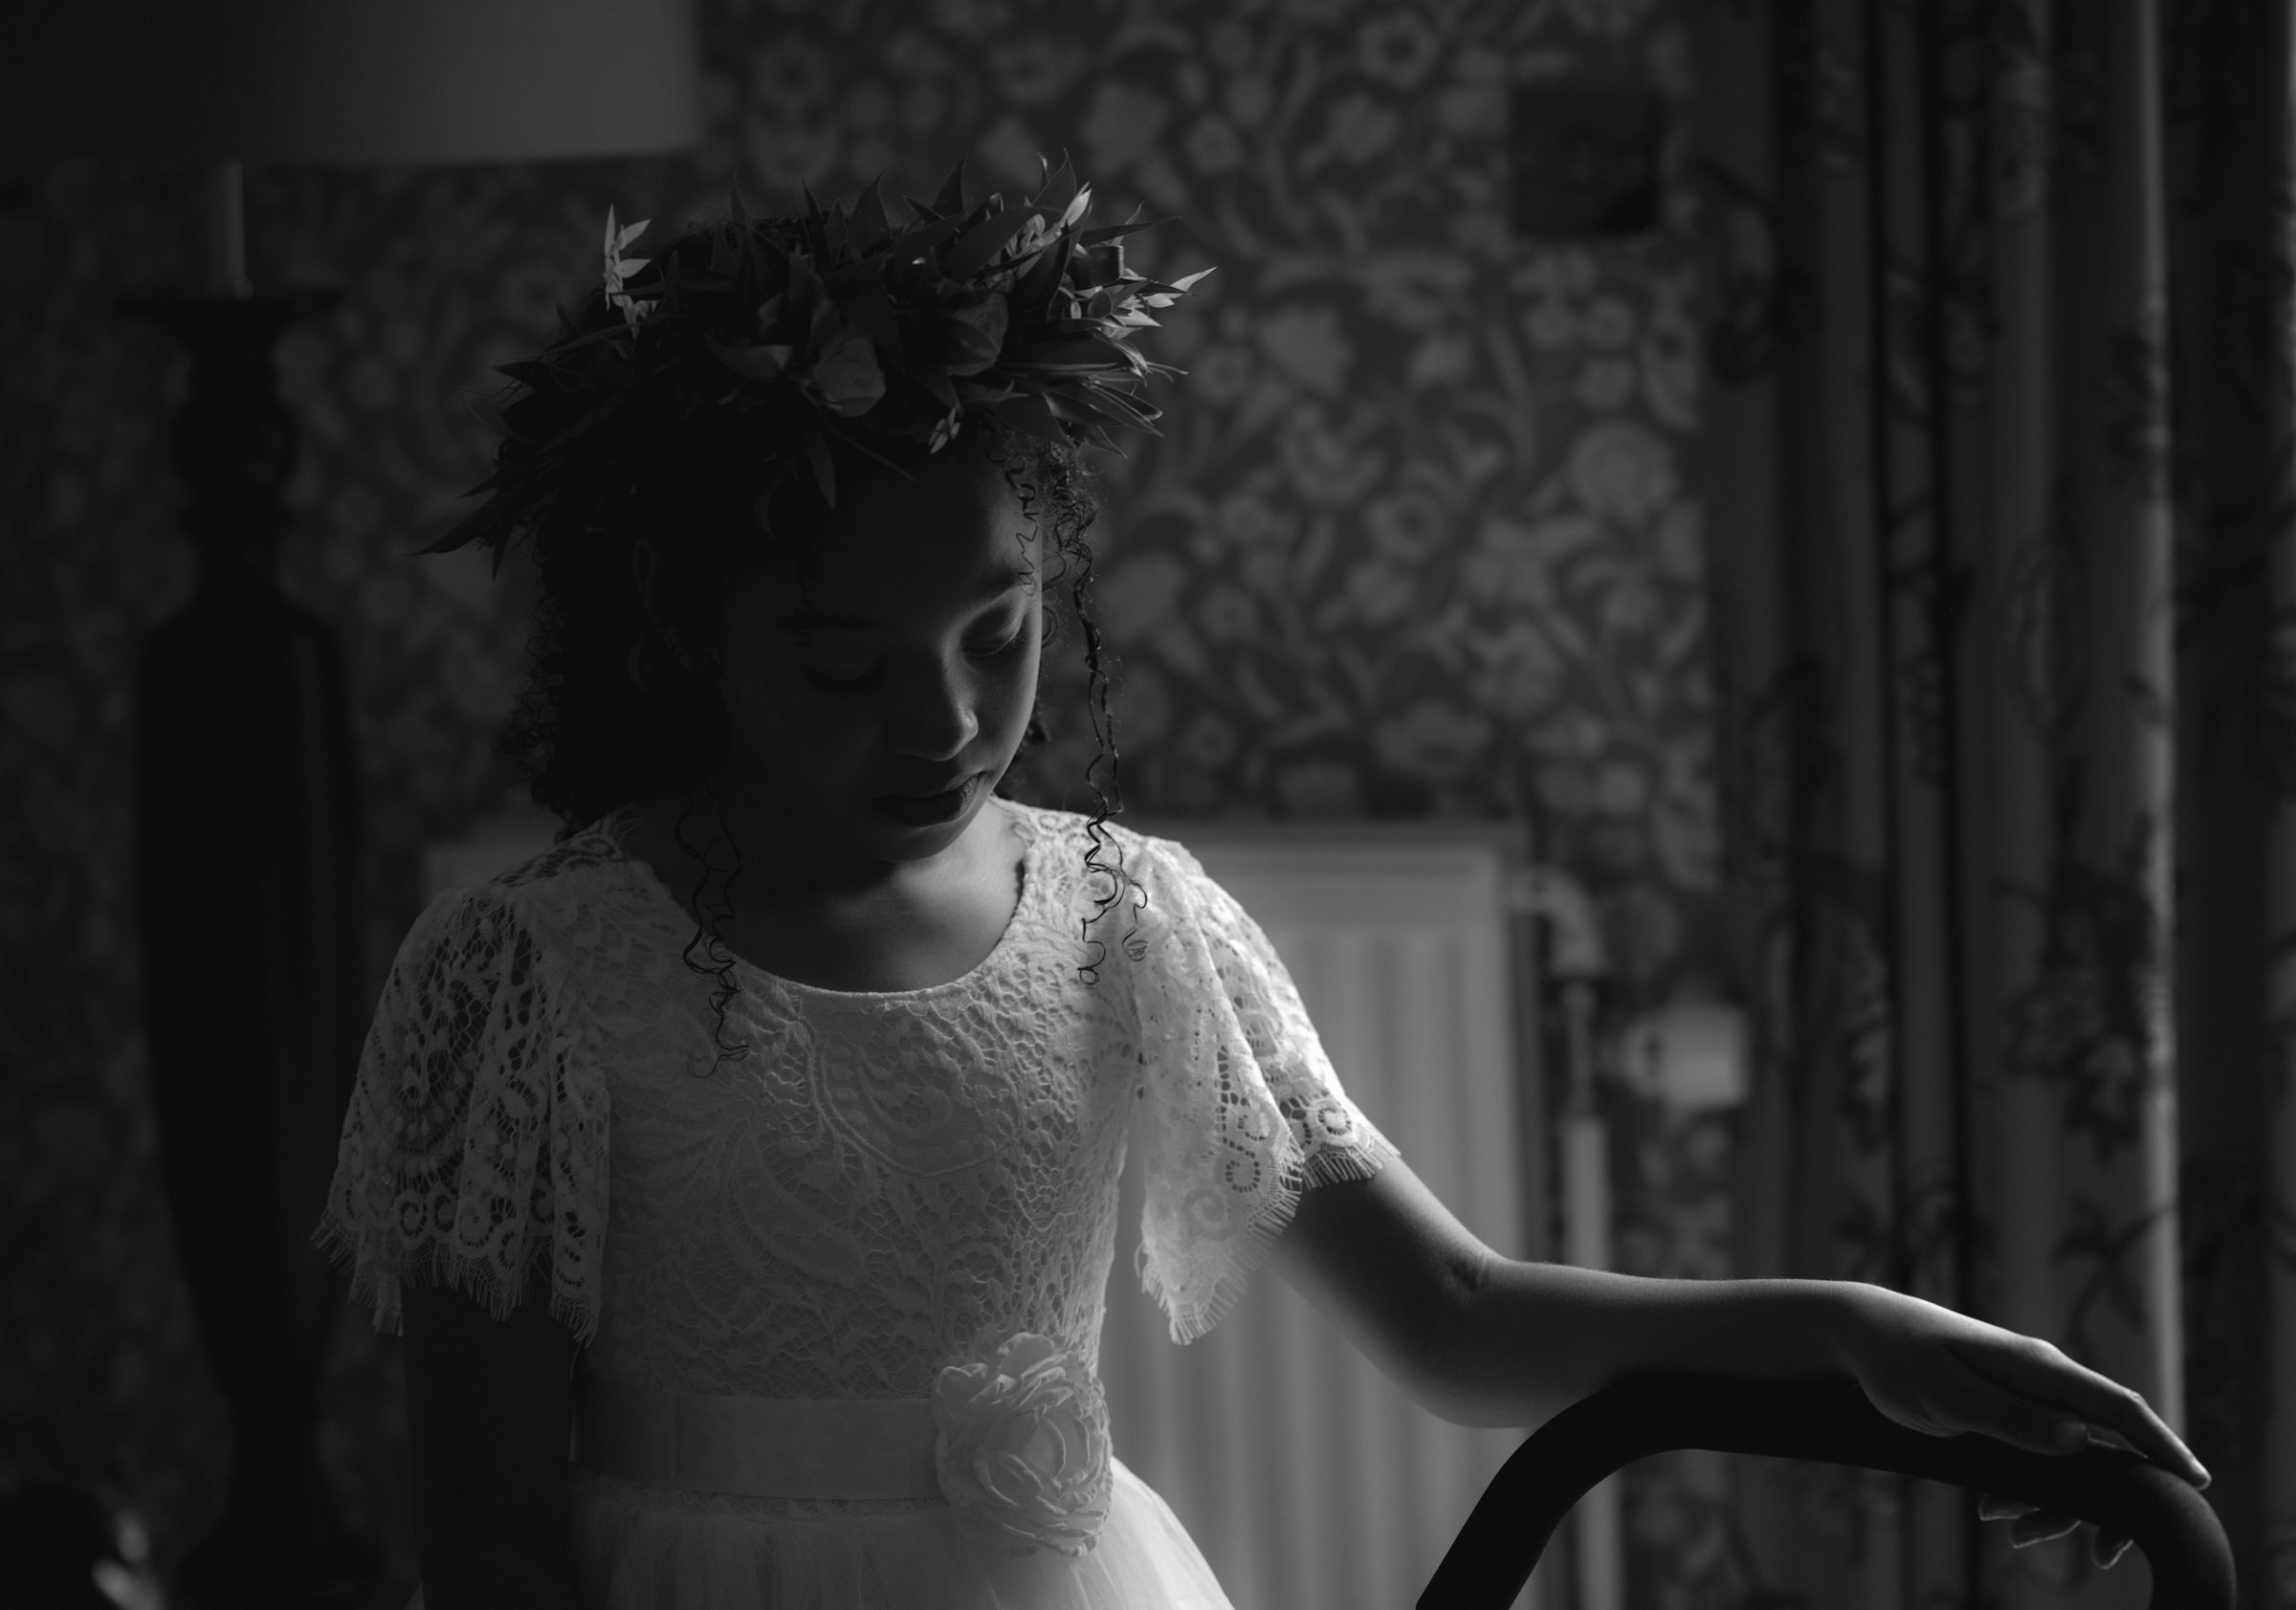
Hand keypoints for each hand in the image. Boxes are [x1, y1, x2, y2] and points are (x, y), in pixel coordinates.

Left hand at [1828, 1283, 2209, 1570]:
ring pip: (2073, 1456)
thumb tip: (2083, 1440)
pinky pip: (2042, 1453)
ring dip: (2056, 1502)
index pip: (2120, 1408)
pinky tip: (1996, 1513)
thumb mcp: (1948, 1395)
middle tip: (2103, 1553)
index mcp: (2039, 1368)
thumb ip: (2013, 1419)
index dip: (2162, 1446)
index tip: (2196, 1484)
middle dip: (2109, 1497)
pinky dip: (2030, 1489)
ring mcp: (2029, 1392)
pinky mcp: (2009, 1407)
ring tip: (2015, 1534)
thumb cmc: (1900, 1358)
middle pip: (2107, 1442)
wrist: (1863, 1335)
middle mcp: (2045, 1378)